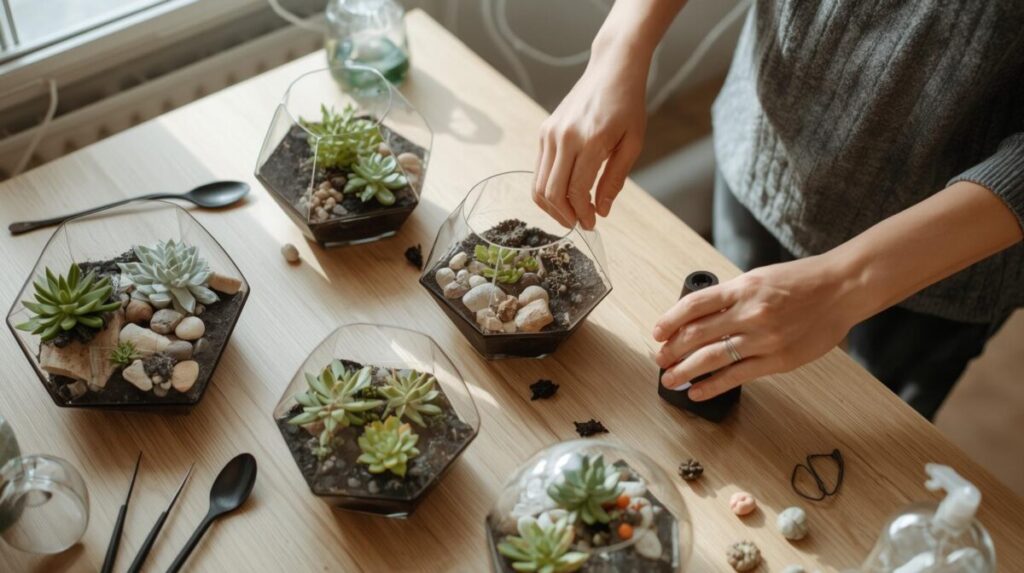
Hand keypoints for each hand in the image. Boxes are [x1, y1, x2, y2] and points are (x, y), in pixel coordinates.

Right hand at [534, 46, 647, 229]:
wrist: (612, 68)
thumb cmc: (628, 104)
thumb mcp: (632, 143)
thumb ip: (615, 179)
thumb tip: (601, 211)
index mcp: (590, 140)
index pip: (575, 190)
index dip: (582, 214)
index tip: (592, 224)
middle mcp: (564, 137)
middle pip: (551, 192)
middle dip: (564, 215)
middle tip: (579, 223)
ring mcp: (550, 134)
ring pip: (539, 184)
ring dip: (552, 206)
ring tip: (570, 213)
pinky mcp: (544, 131)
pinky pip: (540, 169)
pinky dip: (548, 188)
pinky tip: (565, 193)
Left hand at [652, 256, 861, 400]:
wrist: (842, 289)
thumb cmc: (802, 282)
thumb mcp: (760, 278)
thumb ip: (732, 297)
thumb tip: (699, 318)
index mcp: (742, 288)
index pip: (693, 306)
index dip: (669, 321)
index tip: (657, 333)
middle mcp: (750, 313)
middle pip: (696, 335)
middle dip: (672, 350)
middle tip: (659, 360)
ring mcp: (764, 339)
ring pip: (711, 359)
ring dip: (684, 371)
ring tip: (670, 378)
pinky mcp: (778, 360)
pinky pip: (736, 376)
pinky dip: (711, 386)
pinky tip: (696, 391)